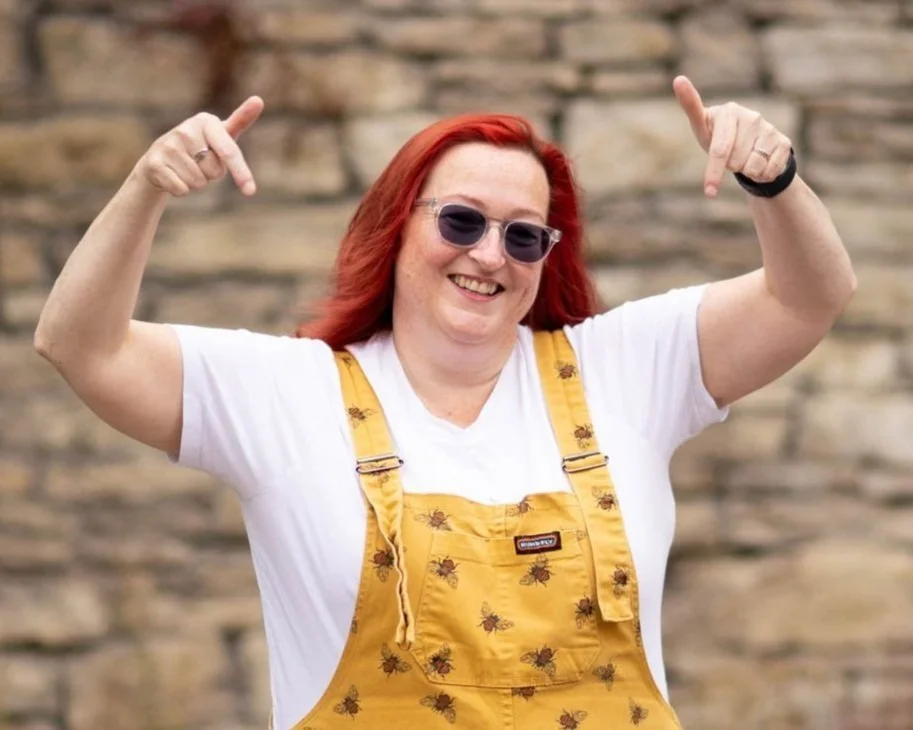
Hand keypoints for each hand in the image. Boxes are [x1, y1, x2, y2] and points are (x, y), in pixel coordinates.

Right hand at [136, 96, 263, 196]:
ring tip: (186, 169)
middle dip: (211, 175)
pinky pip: (182, 190)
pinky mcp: (154, 162)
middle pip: (214, 171)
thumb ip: (241, 121)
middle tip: (200, 164)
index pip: (229, 151)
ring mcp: (168, 145)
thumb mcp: (221, 134)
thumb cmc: (201, 148)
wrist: (160, 161)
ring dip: (196, 183)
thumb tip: (259, 99)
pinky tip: (174, 177)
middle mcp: (186, 130)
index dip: (241, 172)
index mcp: (206, 122)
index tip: (250, 191)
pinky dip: (181, 190)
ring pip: (198, 183)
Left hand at [673, 76, 791, 197]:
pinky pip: (769, 171)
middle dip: (730, 167)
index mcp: (728, 112)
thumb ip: (692, 109)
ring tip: (745, 158)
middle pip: (735, 163)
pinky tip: (760, 163)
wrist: (748, 143)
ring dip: (746, 171)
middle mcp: (752, 117)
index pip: (720, 149)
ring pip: (753, 168)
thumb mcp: (702, 127)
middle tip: (730, 156)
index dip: (714, 172)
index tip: (710, 191)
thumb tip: (678, 78)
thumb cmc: (717, 136)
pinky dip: (762, 175)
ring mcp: (769, 129)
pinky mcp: (783, 142)